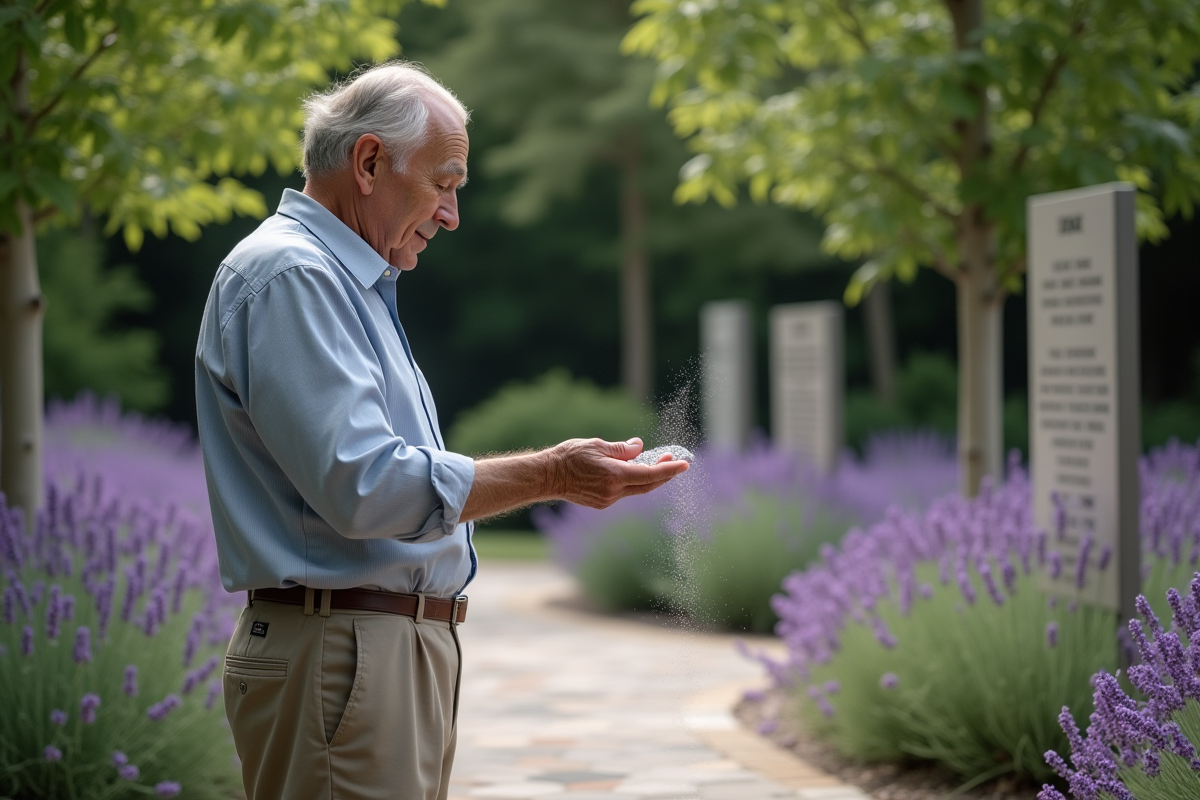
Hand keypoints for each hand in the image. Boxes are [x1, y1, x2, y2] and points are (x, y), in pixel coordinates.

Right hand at [547, 437, 688, 508]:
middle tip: (674, 459)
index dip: (670, 469)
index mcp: (615, 476)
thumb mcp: (598, 445)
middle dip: (664, 473)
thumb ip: (622, 449)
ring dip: (648, 477)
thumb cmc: (570, 457)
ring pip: (636, 489)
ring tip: (655, 461)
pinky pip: (624, 492)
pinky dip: (633, 482)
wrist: (547, 476)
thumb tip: (640, 447)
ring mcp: (608, 500)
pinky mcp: (601, 503)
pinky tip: (633, 470)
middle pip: (648, 485)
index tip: (684, 464)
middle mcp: (614, 491)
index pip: (651, 474)